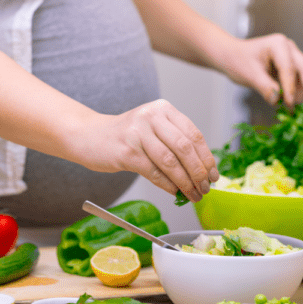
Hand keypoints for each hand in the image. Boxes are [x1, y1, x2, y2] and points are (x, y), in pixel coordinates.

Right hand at [83, 99, 218, 202]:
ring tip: (193, 194)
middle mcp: (151, 117)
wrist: (89, 136)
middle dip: (199, 172)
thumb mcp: (152, 128)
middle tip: (205, 189)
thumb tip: (203, 171)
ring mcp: (138, 133)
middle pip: (185, 148)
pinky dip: (168, 185)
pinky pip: (154, 172)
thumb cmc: (125, 136)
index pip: (194, 134)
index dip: (207, 157)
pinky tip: (175, 193)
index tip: (213, 175)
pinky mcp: (127, 151)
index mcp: (163, 109)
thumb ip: (175, 142)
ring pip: (171, 162)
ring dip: (186, 182)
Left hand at [218, 33, 302, 108]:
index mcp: (278, 44)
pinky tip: (293, 106)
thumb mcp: (249, 75)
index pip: (288, 67)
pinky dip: (296, 93)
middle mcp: (288, 49)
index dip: (290, 86)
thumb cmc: (238, 61)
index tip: (289, 102)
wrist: (231, 57)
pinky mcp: (289, 68)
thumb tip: (277, 100)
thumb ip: (264, 87)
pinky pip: (297, 81)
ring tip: (300, 110)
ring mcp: (291, 57)